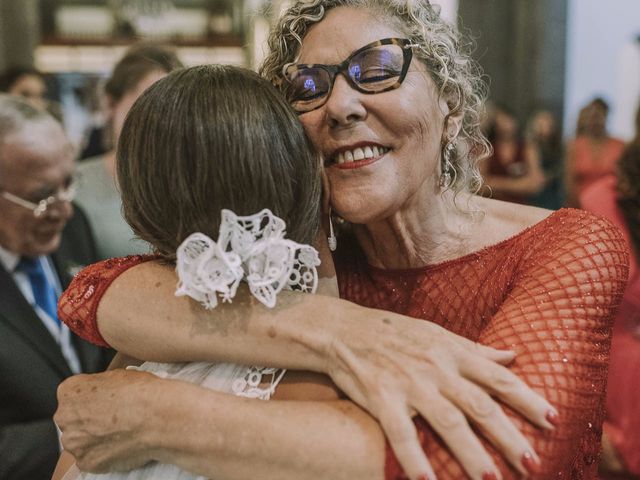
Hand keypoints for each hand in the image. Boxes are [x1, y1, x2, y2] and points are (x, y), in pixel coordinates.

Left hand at [55, 370, 159, 472]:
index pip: (73, 395)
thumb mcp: (118, 374)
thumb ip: (102, 385)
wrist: (156, 416)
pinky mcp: (86, 462)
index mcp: (69, 391)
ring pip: (80, 441)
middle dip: (89, 419)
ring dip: (94, 438)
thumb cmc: (141, 392)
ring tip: (120, 432)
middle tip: (113, 418)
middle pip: (73, 419)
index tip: (105, 401)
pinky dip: (104, 454)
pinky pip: (91, 458)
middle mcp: (65, 417)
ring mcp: (74, 442)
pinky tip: (121, 444)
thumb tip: (107, 391)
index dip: (92, 398)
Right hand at [324, 309, 555, 479]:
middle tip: (533, 463)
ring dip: (472, 452)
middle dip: (508, 436)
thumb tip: (512, 355)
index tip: (552, 420)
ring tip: (491, 479)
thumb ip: (475, 350)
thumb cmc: (394, 332)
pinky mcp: (381, 398)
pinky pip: (401, 433)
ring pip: (447, 421)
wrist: (344, 330)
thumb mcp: (438, 334)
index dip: (526, 398)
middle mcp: (435, 368)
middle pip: (480, 405)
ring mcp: (408, 384)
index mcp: (451, 352)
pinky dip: (414, 458)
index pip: (497, 376)